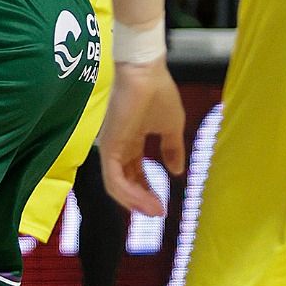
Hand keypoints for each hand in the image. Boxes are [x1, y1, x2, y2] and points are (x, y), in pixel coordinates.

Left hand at [98, 58, 185, 215]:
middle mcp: (118, 146)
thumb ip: (172, 149)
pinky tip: (146, 201)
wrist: (146, 72)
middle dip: (141, 201)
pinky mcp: (108, 145)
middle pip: (124, 182)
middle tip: (157, 213)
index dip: (147, 191)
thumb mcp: (170, 127)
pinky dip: (128, 194)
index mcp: (131, 141)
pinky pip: (113, 178)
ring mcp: (111, 146)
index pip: (134, 173)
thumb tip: (176, 171)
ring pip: (116, 185)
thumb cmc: (158, 93)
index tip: (161, 204)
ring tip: (155, 211)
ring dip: (136, 202)